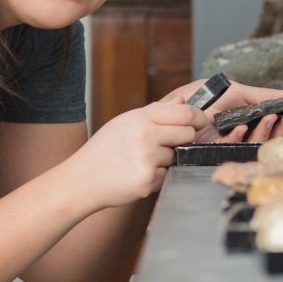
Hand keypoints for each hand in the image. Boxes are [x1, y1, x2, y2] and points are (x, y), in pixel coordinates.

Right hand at [64, 100, 206, 208]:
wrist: (81, 180)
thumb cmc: (102, 150)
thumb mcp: (124, 122)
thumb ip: (156, 111)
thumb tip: (182, 100)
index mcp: (140, 118)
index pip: (184, 112)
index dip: (198, 117)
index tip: (201, 122)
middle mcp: (146, 136)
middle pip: (188, 133)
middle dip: (182, 139)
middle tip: (163, 145)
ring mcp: (148, 159)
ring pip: (177, 156)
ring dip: (166, 160)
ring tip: (140, 161)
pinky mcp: (148, 181)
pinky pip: (167, 175)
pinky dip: (156, 176)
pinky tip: (136, 174)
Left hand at [163, 79, 282, 143]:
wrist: (178, 107)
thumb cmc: (206, 97)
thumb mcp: (239, 92)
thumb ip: (266, 95)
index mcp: (255, 122)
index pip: (280, 123)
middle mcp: (248, 135)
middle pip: (275, 135)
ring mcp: (234, 144)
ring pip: (258, 143)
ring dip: (267, 129)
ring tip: (272, 115)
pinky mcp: (218, 150)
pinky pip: (233, 146)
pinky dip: (238, 136)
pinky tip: (241, 126)